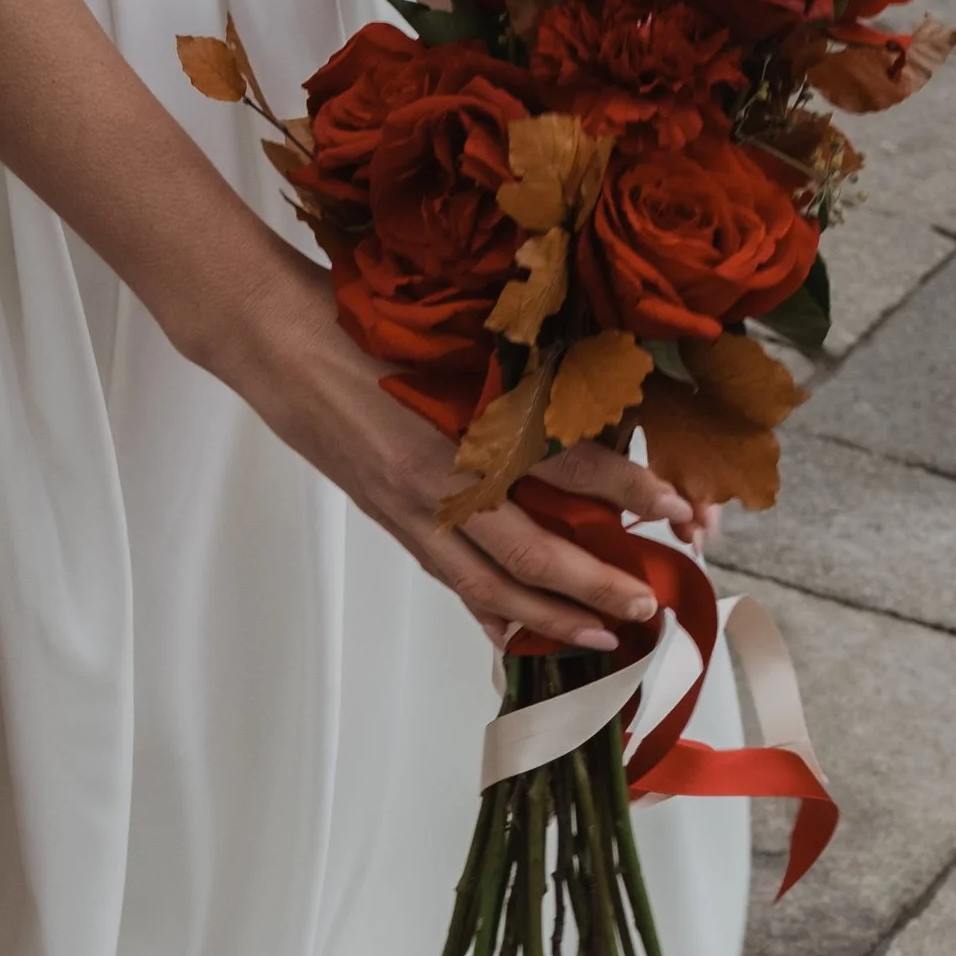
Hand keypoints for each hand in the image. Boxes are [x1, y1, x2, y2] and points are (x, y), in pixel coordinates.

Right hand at [228, 245, 701, 652]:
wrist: (275, 338)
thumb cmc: (359, 320)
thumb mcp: (452, 338)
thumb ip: (511, 377)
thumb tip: (581, 403)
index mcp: (466, 425)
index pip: (571, 465)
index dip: (631, 489)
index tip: (680, 506)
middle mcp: (442, 480)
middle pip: (536, 553)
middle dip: (598, 585)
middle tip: (649, 607)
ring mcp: (410, 506)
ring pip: (490, 582)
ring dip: (548, 615)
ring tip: (598, 635)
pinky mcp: (387, 515)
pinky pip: (446, 574)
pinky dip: (485, 605)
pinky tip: (512, 628)